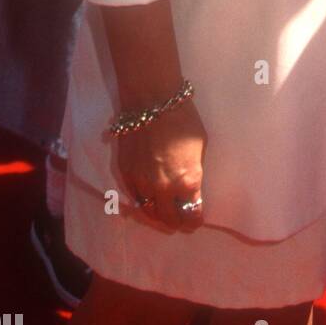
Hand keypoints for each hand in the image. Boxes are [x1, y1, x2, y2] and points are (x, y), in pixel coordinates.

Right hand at [115, 99, 206, 232]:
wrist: (152, 101)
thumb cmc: (184, 119)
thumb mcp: (200, 146)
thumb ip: (194, 170)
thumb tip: (190, 185)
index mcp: (187, 182)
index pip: (191, 214)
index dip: (195, 221)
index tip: (196, 220)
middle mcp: (163, 189)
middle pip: (169, 219)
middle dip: (177, 223)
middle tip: (181, 222)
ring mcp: (141, 184)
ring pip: (148, 213)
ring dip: (158, 217)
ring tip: (164, 216)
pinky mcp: (125, 175)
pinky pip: (134, 198)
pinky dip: (142, 203)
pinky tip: (148, 201)